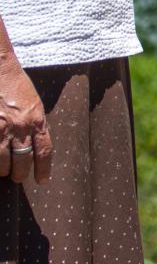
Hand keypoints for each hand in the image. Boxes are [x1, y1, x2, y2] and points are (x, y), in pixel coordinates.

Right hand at [0, 62, 51, 184]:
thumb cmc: (14, 83)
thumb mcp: (33, 102)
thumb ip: (34, 122)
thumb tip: (35, 142)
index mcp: (36, 119)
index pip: (44, 151)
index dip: (44, 168)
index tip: (42, 180)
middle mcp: (20, 127)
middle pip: (23, 160)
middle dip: (21, 173)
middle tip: (18, 177)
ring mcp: (0, 128)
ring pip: (2, 161)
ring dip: (3, 169)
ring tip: (3, 172)